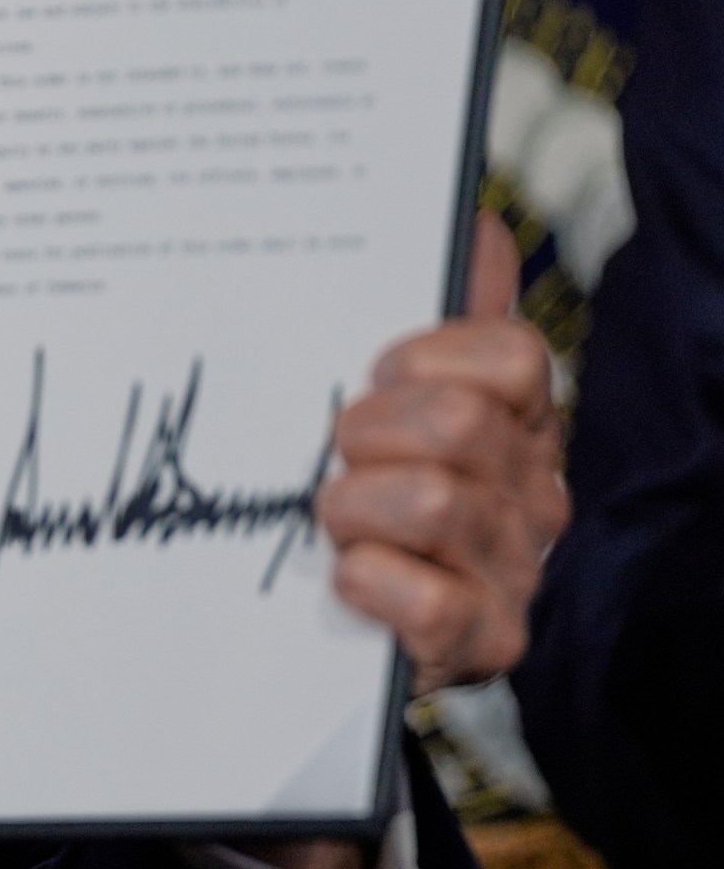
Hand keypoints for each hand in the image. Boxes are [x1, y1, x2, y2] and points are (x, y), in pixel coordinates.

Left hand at [319, 213, 567, 693]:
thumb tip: (474, 225)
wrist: (342, 623)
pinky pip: (433, 602)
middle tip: (338, 455)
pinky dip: (371, 585)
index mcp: (516, 420)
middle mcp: (532, 491)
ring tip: (336, 519)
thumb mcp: (391, 396)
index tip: (375, 378)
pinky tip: (351, 578)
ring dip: (353, 508)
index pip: (512, 354)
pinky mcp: (485, 643)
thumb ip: (440, 312)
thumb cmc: (365, 495)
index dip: (425, 359)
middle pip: (458, 423)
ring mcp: (515, 570)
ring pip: (435, 503)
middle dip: (366, 431)